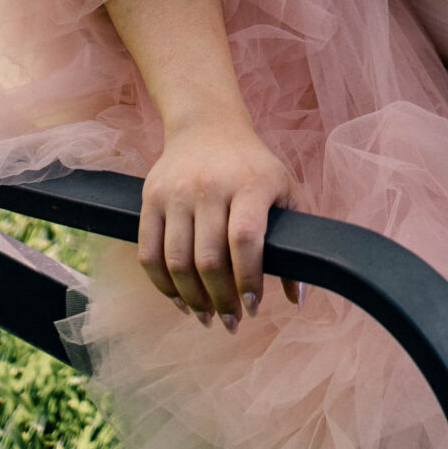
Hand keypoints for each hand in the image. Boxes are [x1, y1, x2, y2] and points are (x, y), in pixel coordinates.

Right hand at [138, 114, 297, 326]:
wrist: (208, 126)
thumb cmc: (254, 167)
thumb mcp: (285, 191)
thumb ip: (298, 240)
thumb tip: (298, 300)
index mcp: (250, 183)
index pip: (245, 239)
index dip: (248, 278)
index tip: (253, 306)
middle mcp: (210, 186)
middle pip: (209, 257)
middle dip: (221, 299)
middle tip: (232, 322)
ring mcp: (176, 192)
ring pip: (176, 260)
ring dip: (191, 299)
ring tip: (207, 317)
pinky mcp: (150, 198)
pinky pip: (149, 252)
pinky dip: (162, 284)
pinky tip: (179, 300)